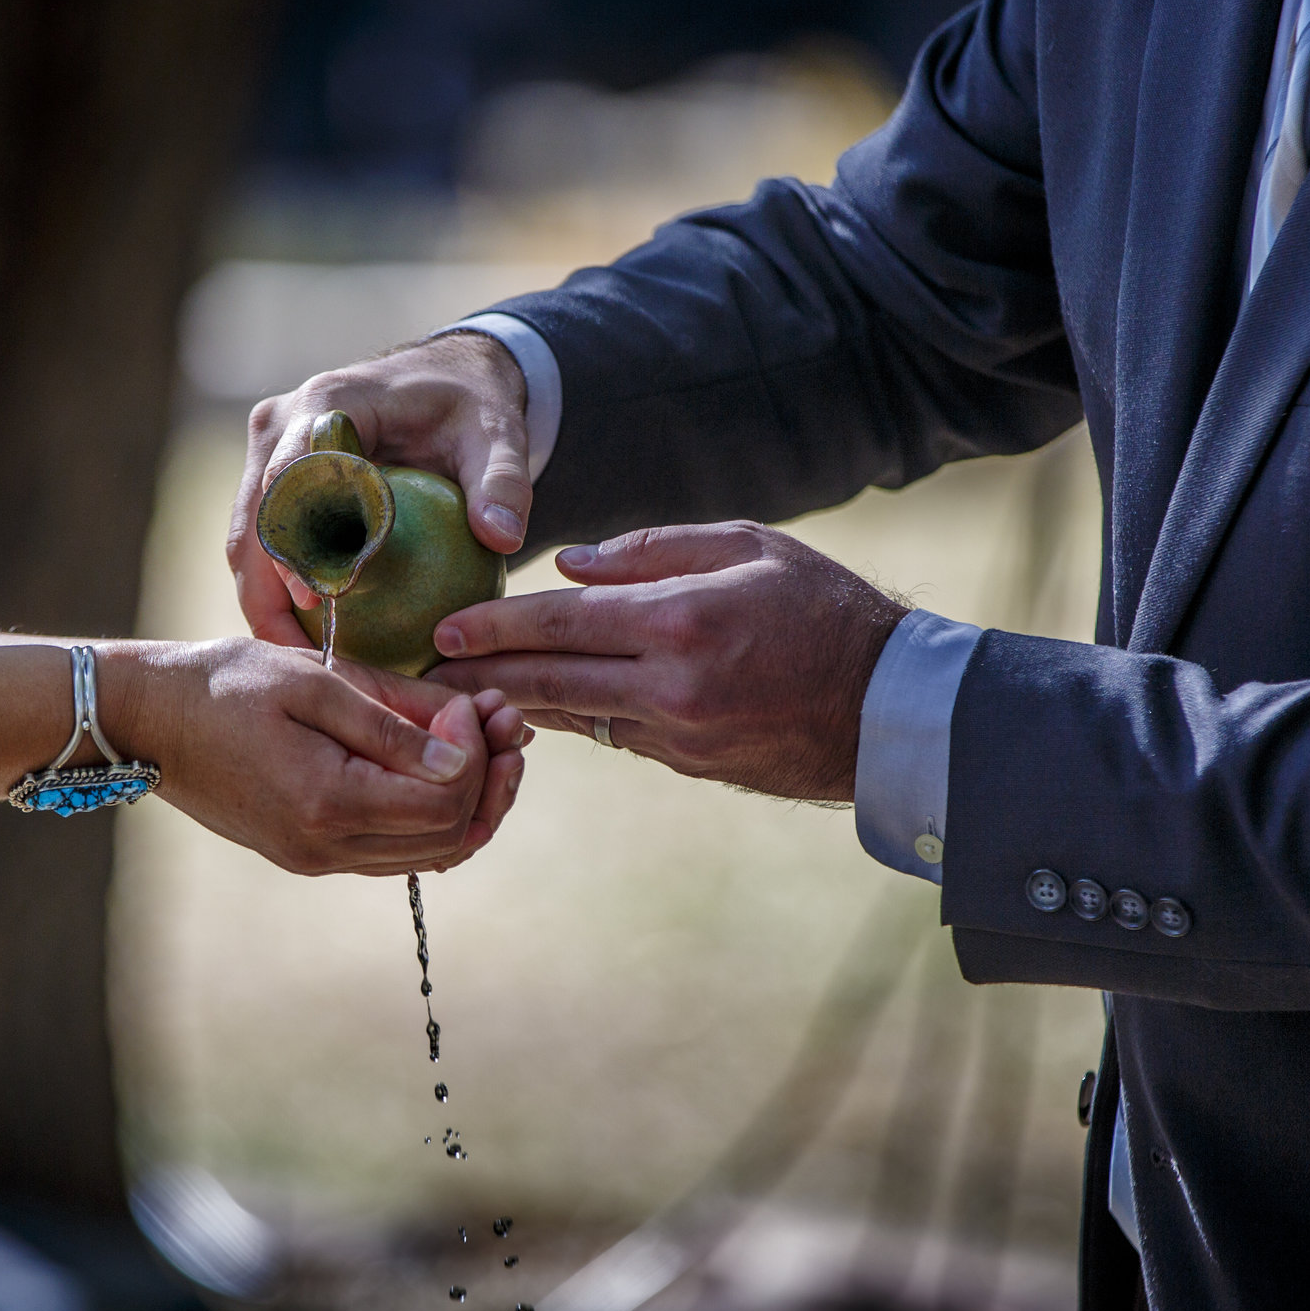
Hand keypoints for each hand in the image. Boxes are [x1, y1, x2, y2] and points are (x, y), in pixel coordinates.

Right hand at [109, 638, 527, 876]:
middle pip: (450, 836)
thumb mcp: (314, 682)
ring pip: (430, 852)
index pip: (445, 800)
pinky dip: (431, 815)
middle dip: (489, 777)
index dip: (477, 752)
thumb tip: (466, 753)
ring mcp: (317, 860)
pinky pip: (396, 851)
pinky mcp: (310, 854)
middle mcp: (325, 849)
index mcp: (327, 803)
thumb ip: (393, 722)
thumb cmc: (227, 684)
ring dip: (469, 798)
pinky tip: (440, 767)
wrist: (150, 720)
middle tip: (499, 717)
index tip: (469, 701)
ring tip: (482, 738)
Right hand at [230, 333, 531, 642]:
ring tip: (297, 661)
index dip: (292, 542)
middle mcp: (281, 426)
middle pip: (253, 519)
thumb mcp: (497, 435)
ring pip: (247, 537)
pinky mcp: (274, 479)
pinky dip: (279, 590)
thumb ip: (503, 482)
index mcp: (326, 404)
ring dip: (264, 599)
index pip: (290, 479)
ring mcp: (270, 452)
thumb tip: (502, 539)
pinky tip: (310, 641)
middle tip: (295, 657)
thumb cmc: (471, 404)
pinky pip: (266, 542)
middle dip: (265, 591)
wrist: (448, 380)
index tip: (313, 599)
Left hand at [424, 521, 905, 800]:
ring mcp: (679, 734)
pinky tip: (537, 706)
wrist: (887, 707)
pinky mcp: (688, 763)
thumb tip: (570, 567)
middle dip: (478, 676)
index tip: (442, 629)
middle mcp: (672, 686)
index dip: (494, 628)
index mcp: (681, 622)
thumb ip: (653, 551)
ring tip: (461, 691)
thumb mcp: (748, 547)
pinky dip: (573, 718)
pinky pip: (614, 736)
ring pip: (573, 717)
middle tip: (423, 672)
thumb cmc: (822, 608)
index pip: (562, 625)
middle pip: (549, 681)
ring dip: (513, 704)